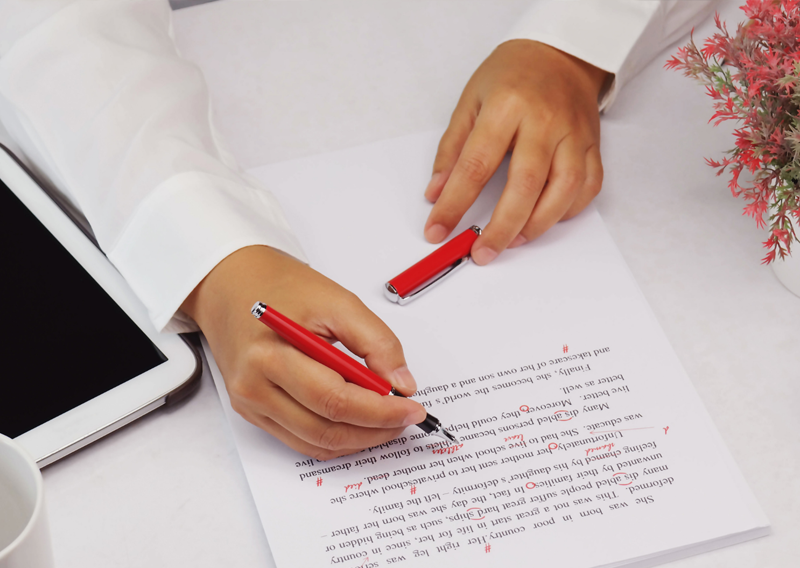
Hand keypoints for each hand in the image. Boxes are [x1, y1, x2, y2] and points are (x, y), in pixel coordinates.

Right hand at [181, 245, 426, 459]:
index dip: (380, 411)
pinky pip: (301, 439)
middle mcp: (254, 387)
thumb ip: (376, 342)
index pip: (335, 400)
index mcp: (270, 355)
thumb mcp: (338, 301)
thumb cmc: (281, 286)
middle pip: (325, 429)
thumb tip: (401, 384)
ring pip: (315, 444)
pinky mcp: (254, 411)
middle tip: (405, 418)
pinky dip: (336, 438)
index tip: (412, 408)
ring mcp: (251, 403)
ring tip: (387, 422)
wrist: (231, 283)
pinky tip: (359, 423)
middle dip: (375, 430)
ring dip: (358, 439)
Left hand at [424, 40, 608, 263]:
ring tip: (512, 241)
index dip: (454, 204)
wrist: (562, 51)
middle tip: (481, 252)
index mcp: (507, 106)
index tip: (437, 230)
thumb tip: (436, 193)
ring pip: (564, 190)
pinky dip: (568, 211)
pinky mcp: (594, 144)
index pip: (475, 166)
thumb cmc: (512, 75)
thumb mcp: (470, 101)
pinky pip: (588, 187)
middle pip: (525, 185)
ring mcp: (574, 134)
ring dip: (537, 225)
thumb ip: (452, 150)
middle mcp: (545, 121)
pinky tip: (545, 220)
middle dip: (500, 228)